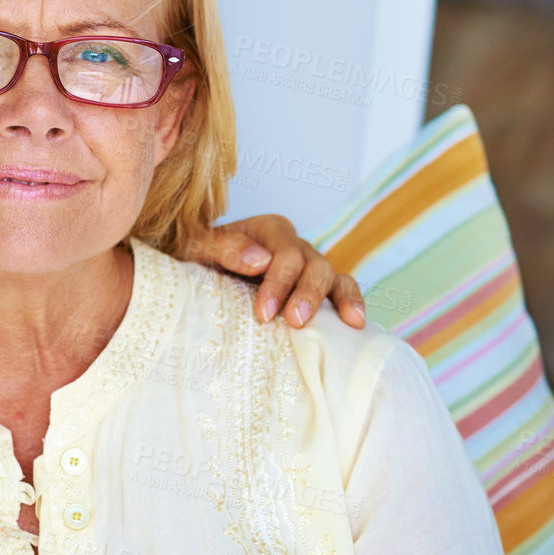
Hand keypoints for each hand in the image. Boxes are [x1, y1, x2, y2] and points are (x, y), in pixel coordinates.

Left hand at [186, 215, 366, 328]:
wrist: (197, 272)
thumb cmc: (197, 258)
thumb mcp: (197, 247)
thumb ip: (224, 247)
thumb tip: (260, 260)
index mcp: (268, 230)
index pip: (284, 253)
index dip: (278, 283)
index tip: (264, 314)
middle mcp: (294, 245)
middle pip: (313, 264)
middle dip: (306, 293)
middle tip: (295, 322)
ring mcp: (308, 266)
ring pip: (332, 276)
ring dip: (337, 299)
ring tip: (347, 323)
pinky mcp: (315, 287)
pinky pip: (341, 289)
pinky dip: (351, 302)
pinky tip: (356, 324)